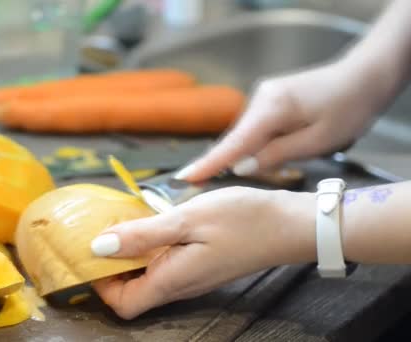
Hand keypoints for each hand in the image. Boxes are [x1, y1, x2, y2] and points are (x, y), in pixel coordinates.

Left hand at [90, 187, 314, 318]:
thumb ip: (141, 236)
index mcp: (171, 280)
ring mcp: (191, 276)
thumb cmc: (242, 220)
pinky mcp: (200, 265)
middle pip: (132, 292)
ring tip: (123, 223)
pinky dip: (149, 248)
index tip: (91, 254)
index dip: (101, 284)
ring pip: (147, 277)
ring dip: (129, 255)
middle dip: (110, 267)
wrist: (289, 223)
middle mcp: (179, 285)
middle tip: (103, 231)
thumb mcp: (186, 219)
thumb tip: (98, 247)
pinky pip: (164, 264)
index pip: (123, 303)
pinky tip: (151, 222)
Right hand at [175, 61, 381, 181]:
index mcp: (272, 109)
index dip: (209, 163)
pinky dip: (258, 142)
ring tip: (279, 159)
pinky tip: (274, 149)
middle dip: (235, 162)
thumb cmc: (348, 109)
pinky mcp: (270, 98)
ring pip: (247, 134)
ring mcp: (264, 95)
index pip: (233, 143)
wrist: (365, 76)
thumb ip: (276, 155)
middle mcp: (261, 98)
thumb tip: (241, 167)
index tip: (184, 177)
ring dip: (251, 152)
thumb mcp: (317, 141)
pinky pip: (255, 126)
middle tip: (248, 177)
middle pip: (237, 139)